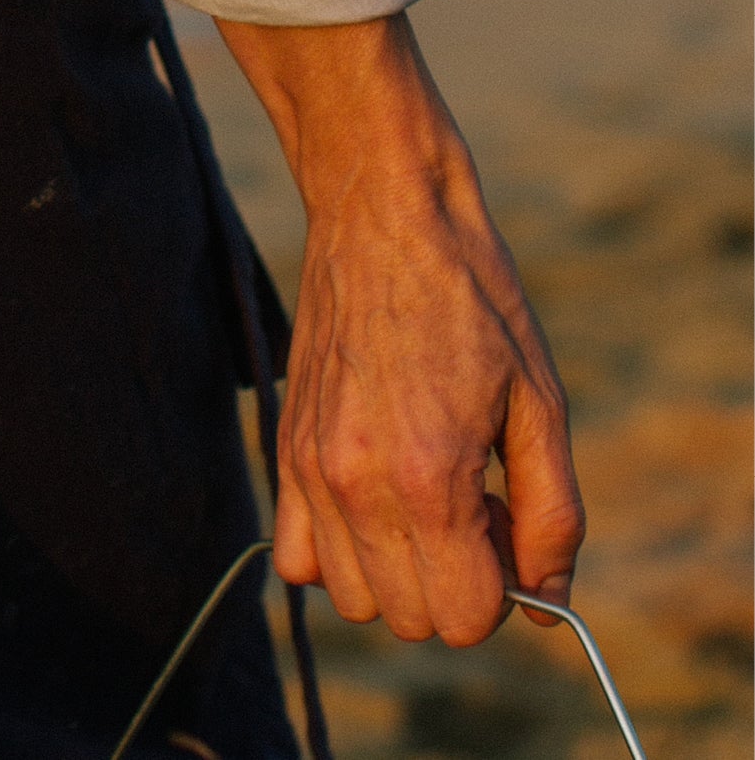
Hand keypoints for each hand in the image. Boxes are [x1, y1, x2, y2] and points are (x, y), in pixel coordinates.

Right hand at [213, 12, 579, 644]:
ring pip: (351, 598)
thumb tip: (547, 599)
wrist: (384, 216)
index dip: (504, 591)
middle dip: (456, 585)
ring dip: (398, 572)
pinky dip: (339, 553)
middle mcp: (354, 483)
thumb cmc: (474, 301)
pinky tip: (375, 499)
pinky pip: (295, 557)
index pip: (464, 616)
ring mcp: (307, 467)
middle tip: (476, 508)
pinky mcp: (282, 447)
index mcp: (426, 477)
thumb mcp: (543, 408)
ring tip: (425, 498)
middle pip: (410, 619)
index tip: (510, 529)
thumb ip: (552, 516)